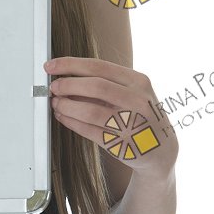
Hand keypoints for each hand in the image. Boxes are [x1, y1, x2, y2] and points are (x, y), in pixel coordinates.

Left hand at [43, 56, 177, 177]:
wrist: (162, 149)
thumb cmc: (141, 115)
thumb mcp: (132, 93)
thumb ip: (104, 84)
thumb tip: (65, 76)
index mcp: (138, 81)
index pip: (99, 67)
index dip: (70, 65)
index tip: (51, 66)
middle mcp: (138, 100)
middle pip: (95, 86)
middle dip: (67, 85)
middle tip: (53, 87)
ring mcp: (132, 123)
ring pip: (90, 111)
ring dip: (66, 106)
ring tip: (56, 104)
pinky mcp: (122, 144)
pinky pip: (89, 131)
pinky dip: (71, 123)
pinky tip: (63, 117)